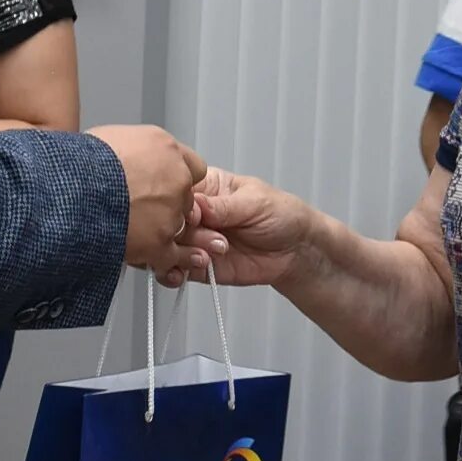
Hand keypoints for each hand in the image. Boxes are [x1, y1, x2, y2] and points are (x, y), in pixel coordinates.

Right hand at [90, 125, 208, 287]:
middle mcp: (175, 177)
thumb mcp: (112, 138)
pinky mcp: (160, 241)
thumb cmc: (80, 162)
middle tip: (141, 208)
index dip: (176, 178)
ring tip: (133, 230)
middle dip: (167, 205)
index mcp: (164, 147)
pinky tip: (155, 258)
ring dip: (161, 230)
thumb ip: (134, 149)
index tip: (164, 184)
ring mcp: (170, 211)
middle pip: (185, 197)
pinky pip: (173, 255)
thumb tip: (126, 157)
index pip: (191, 165)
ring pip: (178, 226)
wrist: (71, 190)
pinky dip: (166, 260)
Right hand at [179, 168, 312, 289]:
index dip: (177, 204)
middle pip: (167, 220)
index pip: (176, 190)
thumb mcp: (255, 203)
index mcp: (206, 187)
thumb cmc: (282, 215)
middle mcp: (196, 213)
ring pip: (165, 245)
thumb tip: (195, 204)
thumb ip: (223, 206)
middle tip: (213, 240)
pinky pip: (173, 269)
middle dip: (185, 233)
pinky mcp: (197, 264)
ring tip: (207, 257)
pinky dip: (171, 273)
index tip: (193, 215)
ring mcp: (194, 239)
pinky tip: (183, 272)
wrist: (296, 251)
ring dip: (181, 254)